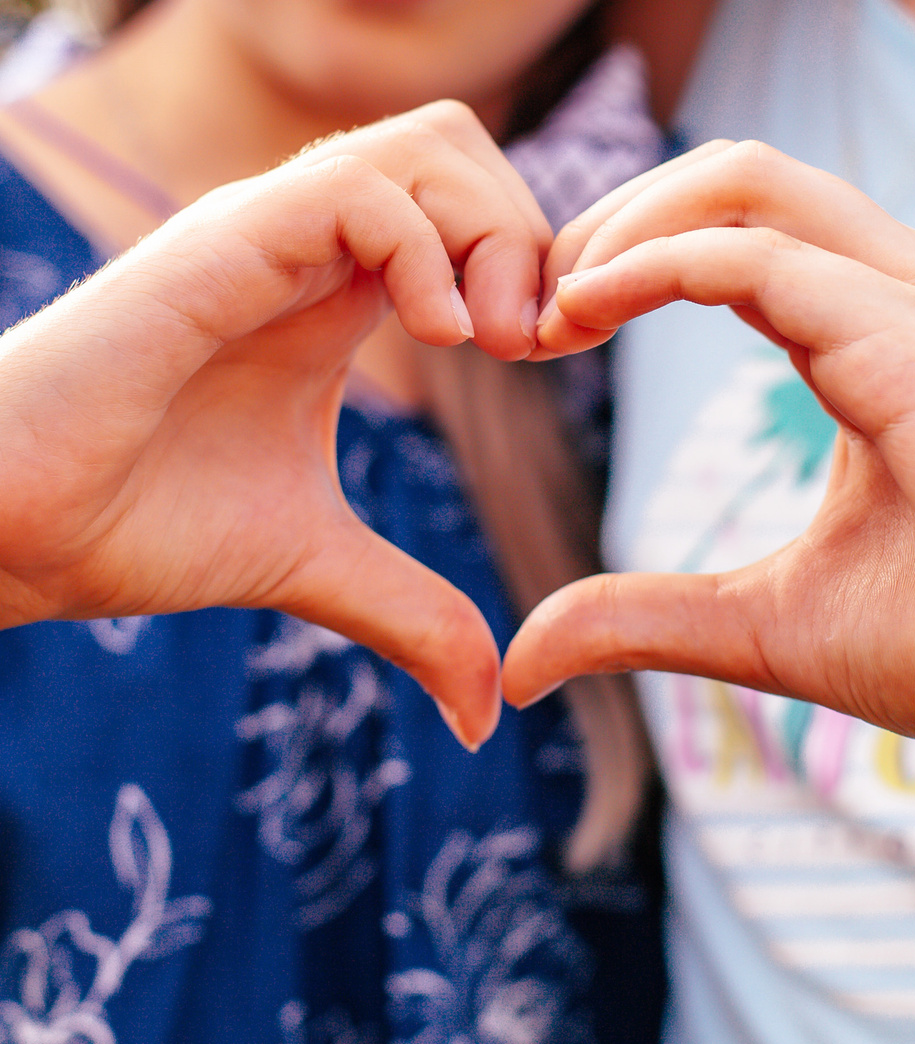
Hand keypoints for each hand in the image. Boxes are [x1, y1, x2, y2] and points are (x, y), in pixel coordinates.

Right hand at [0, 100, 550, 749]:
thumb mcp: (321, 569)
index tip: (549, 356)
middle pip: (461, 148)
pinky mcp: (221, 248)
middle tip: (532, 344)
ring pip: (428, 144)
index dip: (535, 266)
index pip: (467, 212)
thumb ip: (414, 616)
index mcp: (339, 297)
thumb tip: (484, 715)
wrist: (18, 530)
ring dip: (494, 233)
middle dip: (531, 233)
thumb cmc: (146, 524)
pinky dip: (426, 251)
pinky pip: (357, 190)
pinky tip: (437, 337)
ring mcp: (268, 236)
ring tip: (488, 343)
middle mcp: (311, 248)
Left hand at [503, 140, 914, 788]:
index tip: (544, 332)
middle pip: (730, 182)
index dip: (622, 264)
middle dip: (611, 224)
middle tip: (529, 302)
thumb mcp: (755, 623)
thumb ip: (640, 616)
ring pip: (743, 189)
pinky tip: (585, 306)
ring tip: (547, 309)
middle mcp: (899, 298)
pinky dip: (656, 265)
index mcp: (869, 337)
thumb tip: (523, 659)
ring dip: (621, 234)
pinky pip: (764, 259)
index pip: (730, 235)